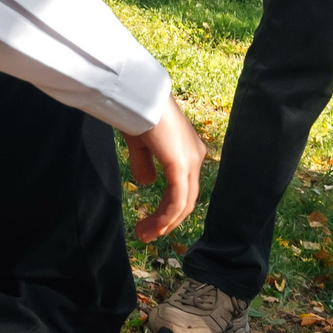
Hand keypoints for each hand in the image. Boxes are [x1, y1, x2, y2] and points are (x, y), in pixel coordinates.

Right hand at [123, 106, 204, 242]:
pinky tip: (155, 227)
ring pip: (183, 203)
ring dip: (164, 223)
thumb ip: (145, 163)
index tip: (150, 224)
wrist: (138, 96)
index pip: (184, 189)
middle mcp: (195, 156)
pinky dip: (167, 217)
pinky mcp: (181, 165)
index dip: (168, 210)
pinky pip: (177, 200)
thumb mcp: (141, 143)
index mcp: (189, 150)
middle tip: (146, 235)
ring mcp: (191, 161)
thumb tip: (146, 183)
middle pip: (186, 200)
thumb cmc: (137, 113)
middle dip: (166, 221)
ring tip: (145, 235)